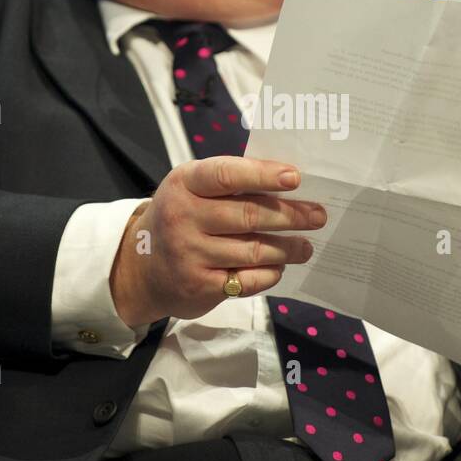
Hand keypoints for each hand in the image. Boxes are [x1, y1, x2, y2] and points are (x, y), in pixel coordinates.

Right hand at [109, 156, 325, 327]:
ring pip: (253, 250)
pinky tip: (279, 267)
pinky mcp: (198, 286)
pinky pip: (247, 280)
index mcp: (184, 183)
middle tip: (318, 216)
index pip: (227, 175)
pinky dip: (269, 273)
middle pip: (248, 215)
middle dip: (290, 216)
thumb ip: (230, 182)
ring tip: (306, 246)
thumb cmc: (182, 216)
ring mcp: (189, 254)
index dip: (263, 175)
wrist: (142, 266)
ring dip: (287, 248)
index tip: (295, 177)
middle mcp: (183, 217)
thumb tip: (288, 181)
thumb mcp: (192, 189)